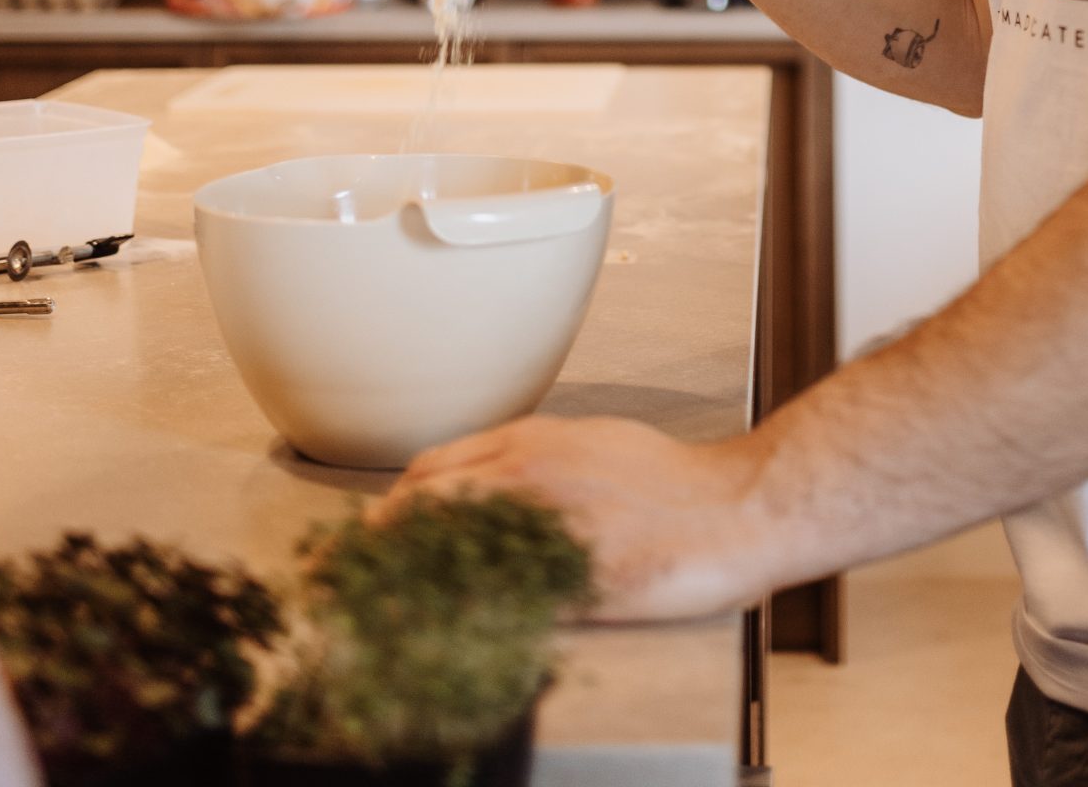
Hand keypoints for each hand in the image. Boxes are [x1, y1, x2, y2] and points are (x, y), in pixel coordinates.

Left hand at [391, 415, 772, 620]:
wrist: (735, 506)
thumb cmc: (673, 480)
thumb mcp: (593, 445)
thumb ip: (535, 462)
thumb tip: (490, 485)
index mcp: (532, 442)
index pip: (430, 471)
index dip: (392, 509)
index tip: (373, 538)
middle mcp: (528, 478)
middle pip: (422, 510)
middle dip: (377, 546)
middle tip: (353, 583)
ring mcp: (546, 530)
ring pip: (446, 556)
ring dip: (405, 587)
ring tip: (375, 617)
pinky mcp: (571, 582)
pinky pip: (496, 607)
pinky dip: (460, 623)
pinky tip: (441, 644)